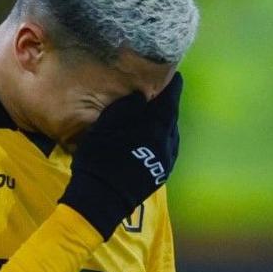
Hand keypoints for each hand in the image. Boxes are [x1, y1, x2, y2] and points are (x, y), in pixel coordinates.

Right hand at [58, 72, 181, 235]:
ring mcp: (166, 159)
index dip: (170, 83)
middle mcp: (168, 140)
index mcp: (157, 124)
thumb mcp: (107, 124)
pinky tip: (150, 141)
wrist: (102, 197)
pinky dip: (161, 140)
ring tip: (152, 118)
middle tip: (157, 95)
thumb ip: (127, 106)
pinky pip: (166, 149)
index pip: (171, 96)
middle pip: (172, 115)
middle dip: (166, 104)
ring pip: (170, 133)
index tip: (169, 74)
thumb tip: (139, 96)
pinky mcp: (161, 173)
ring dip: (163, 123)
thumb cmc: (100, 157)